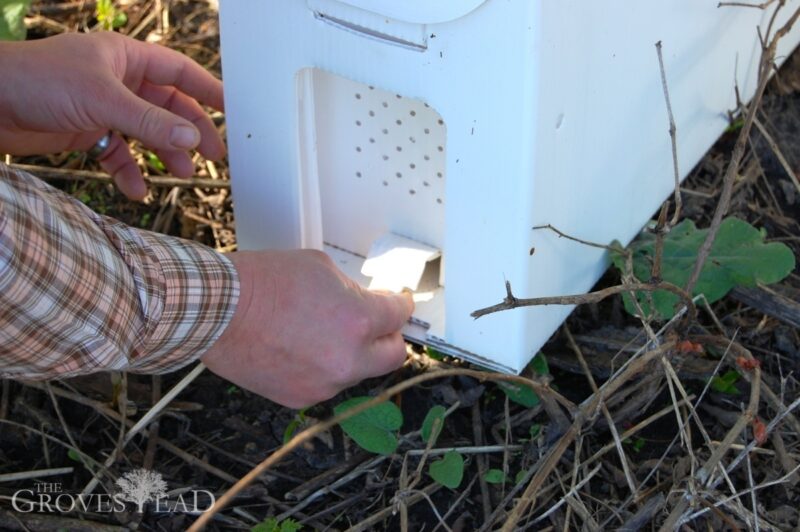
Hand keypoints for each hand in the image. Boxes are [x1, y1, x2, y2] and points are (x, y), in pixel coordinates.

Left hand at [0, 32, 224, 199]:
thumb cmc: (35, 80)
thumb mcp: (102, 99)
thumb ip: (150, 122)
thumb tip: (192, 139)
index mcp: (125, 58)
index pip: (179, 70)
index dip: (207, 89)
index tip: (231, 110)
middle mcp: (117, 80)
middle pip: (168, 106)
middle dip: (190, 131)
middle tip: (213, 155)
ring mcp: (103, 107)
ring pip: (147, 133)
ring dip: (164, 154)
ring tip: (180, 174)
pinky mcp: (86, 131)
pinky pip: (119, 153)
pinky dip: (129, 171)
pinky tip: (135, 189)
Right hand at [201, 250, 414, 408]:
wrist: (216, 311)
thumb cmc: (261, 283)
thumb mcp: (320, 268)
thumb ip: (353, 290)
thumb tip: (366, 302)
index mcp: (358, 321)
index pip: (399, 316)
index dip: (401, 306)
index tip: (398, 303)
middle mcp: (347, 359)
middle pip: (393, 356)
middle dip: (389, 337)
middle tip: (378, 324)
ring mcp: (325, 383)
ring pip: (358, 372)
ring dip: (353, 354)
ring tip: (325, 332)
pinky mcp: (301, 398)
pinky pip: (327, 383)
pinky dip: (324, 368)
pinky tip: (303, 348)